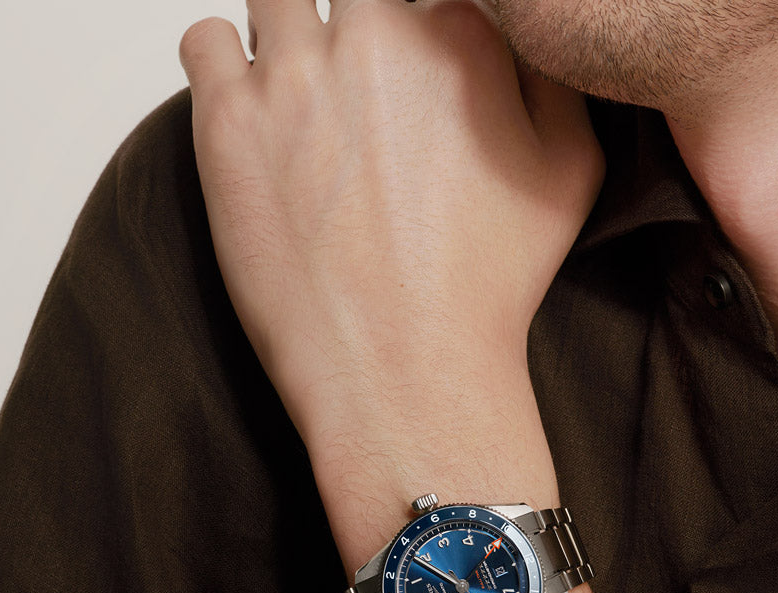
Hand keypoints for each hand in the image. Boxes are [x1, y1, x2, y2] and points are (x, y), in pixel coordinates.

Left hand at [179, 0, 604, 564]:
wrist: (409, 371)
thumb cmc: (486, 290)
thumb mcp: (571, 176)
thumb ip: (554, 80)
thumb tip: (520, 40)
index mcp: (463, 37)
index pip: (432, 3)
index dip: (426, 60)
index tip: (415, 110)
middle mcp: (378, 35)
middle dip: (362, 45)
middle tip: (362, 120)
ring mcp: (295, 72)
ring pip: (277, 3)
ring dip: (291, 46)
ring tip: (304, 116)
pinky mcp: (229, 120)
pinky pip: (205, 41)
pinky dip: (222, 66)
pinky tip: (252, 119)